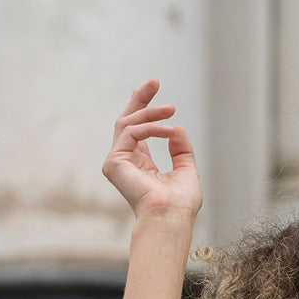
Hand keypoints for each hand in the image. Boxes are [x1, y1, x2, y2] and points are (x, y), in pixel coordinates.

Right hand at [102, 79, 201, 221]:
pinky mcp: (113, 162)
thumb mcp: (186, 170)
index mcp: (140, 164)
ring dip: (151, 113)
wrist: (172, 217)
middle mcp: (125, 161)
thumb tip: (177, 128)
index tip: (152, 90)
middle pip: (127, 121)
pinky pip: (131, 133)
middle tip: (154, 81)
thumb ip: (180, 149)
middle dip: (140, 100)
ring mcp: (116, 161)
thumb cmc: (181, 203)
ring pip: (128, 124)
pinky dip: (151, 128)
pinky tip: (168, 130)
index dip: (144, 109)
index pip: (138, 131)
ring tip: (172, 108)